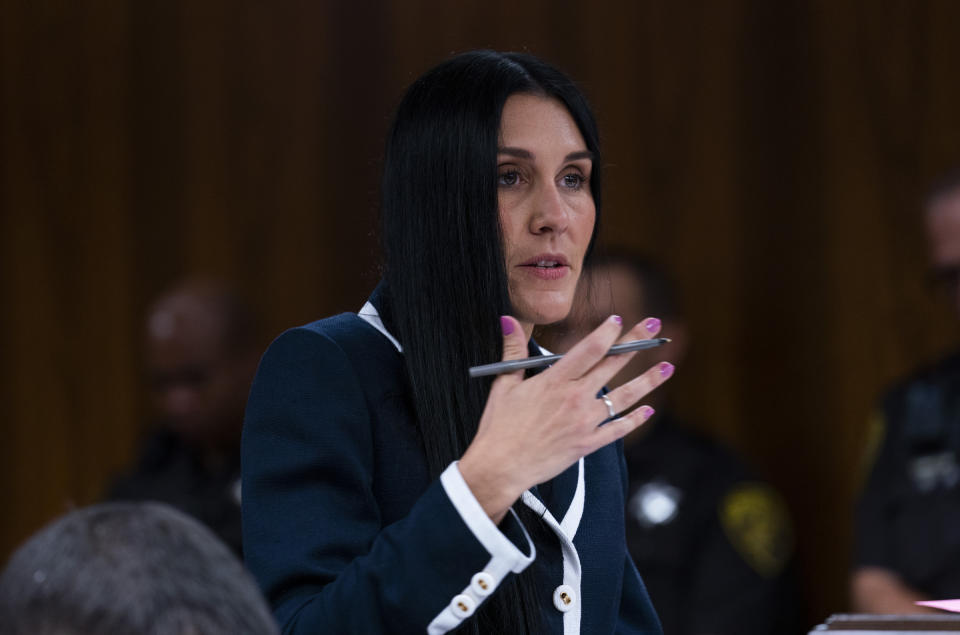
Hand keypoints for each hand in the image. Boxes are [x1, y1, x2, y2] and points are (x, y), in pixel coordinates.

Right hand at [458, 314, 672, 522]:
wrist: (501, 466)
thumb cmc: (499, 426)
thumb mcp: (504, 384)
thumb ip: (512, 350)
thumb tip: (508, 319)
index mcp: (554, 381)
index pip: (589, 349)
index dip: (607, 332)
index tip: (618, 319)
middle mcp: (575, 398)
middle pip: (612, 365)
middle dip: (636, 343)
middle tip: (654, 327)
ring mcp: (584, 422)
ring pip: (623, 397)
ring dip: (647, 381)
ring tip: (667, 368)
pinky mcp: (587, 444)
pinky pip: (617, 430)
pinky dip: (634, 420)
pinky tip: (648, 411)